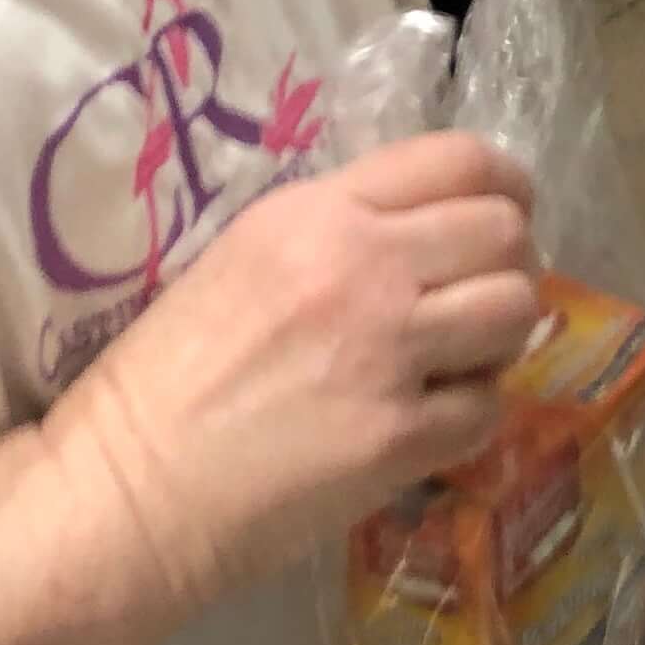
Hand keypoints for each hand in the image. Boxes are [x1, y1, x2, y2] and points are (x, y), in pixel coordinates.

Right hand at [41, 133, 541, 625]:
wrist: (128, 486)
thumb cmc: (171, 369)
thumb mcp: (248, 254)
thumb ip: (342, 227)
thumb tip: (435, 229)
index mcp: (318, 211)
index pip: (458, 159)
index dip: (505, 182)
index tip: (507, 210)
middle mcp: (364, 266)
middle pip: (505, 230)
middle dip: (512, 259)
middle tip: (486, 292)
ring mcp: (387, 353)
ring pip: (515, 309)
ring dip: (503, 332)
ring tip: (467, 355)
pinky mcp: (398, 438)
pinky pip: (489, 405)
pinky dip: (474, 412)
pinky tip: (435, 418)